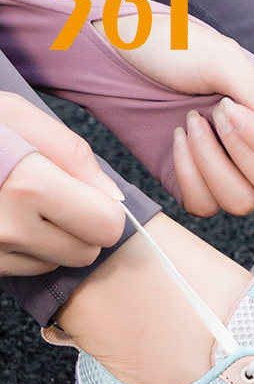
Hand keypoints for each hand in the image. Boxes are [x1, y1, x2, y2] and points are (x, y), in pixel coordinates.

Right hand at [0, 93, 124, 275]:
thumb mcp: (13, 114)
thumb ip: (71, 152)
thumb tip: (113, 197)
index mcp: (26, 184)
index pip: (107, 224)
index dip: (103, 207)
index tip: (85, 192)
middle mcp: (8, 226)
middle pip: (88, 251)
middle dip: (83, 227)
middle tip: (57, 199)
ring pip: (60, 262)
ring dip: (54, 239)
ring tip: (22, 204)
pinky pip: (30, 269)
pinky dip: (28, 249)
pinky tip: (6, 220)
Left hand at [97, 15, 253, 216]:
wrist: (120, 53)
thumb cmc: (174, 46)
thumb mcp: (224, 61)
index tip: (232, 111)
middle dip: (241, 156)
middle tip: (212, 115)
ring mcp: (231, 171)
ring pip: (243, 203)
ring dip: (211, 165)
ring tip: (189, 124)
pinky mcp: (198, 184)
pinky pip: (206, 206)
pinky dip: (188, 176)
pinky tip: (176, 140)